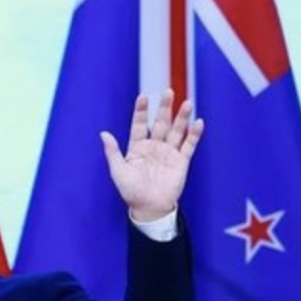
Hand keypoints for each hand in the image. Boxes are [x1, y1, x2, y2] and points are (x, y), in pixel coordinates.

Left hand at [101, 90, 203, 220]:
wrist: (149, 208)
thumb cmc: (131, 191)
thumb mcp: (118, 171)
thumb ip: (113, 152)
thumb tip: (103, 133)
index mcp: (137, 147)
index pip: (139, 125)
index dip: (141, 111)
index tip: (143, 96)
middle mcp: (154, 147)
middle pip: (160, 123)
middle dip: (164, 108)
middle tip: (168, 92)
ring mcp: (168, 153)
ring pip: (176, 130)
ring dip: (181, 117)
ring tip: (187, 103)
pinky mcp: (181, 161)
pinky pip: (189, 145)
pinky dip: (194, 134)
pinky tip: (198, 122)